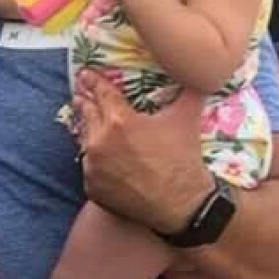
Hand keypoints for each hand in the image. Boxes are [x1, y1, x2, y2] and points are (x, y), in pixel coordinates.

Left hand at [74, 70, 213, 233]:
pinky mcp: (92, 187)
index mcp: (118, 121)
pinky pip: (91, 170)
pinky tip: (102, 160)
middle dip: (85, 102)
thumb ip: (188, 91)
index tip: (84, 74)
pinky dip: (97, 164)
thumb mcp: (186, 120)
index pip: (101, 94)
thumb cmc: (183, 160)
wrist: (183, 205)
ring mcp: (93, 166)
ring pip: (86, 143)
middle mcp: (99, 141)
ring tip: (92, 127)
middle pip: (87, 115)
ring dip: (90, 133)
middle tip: (80, 93)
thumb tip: (198, 73)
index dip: (93, 82)